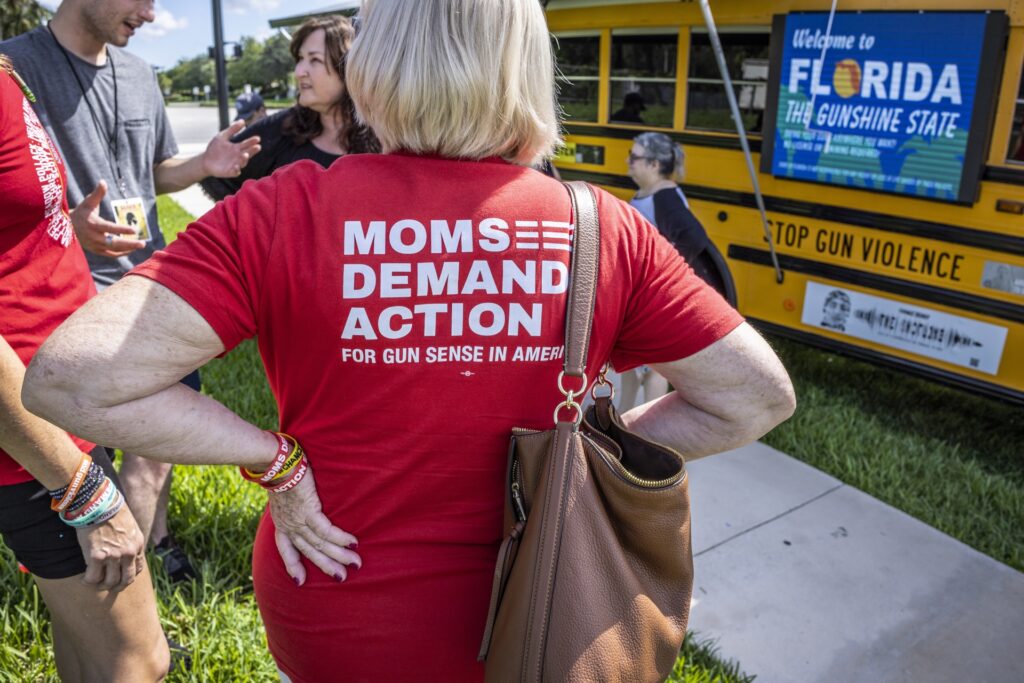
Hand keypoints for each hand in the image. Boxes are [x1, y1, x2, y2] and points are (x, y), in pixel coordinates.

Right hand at [70, 181, 145, 257]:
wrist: (67, 227)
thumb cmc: (81, 213)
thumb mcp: (88, 202)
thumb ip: (97, 193)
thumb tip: (103, 181)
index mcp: (93, 224)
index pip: (109, 228)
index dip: (121, 229)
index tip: (134, 230)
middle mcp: (94, 237)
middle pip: (114, 243)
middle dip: (129, 244)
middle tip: (143, 243)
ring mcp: (95, 245)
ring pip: (114, 250)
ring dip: (128, 249)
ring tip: (140, 245)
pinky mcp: (96, 251)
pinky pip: (110, 254)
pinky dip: (121, 253)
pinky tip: (131, 250)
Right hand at [75, 505, 146, 589]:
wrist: (98, 502)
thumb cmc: (109, 510)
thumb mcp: (129, 525)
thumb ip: (128, 539)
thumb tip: (122, 548)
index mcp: (138, 544)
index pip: (138, 568)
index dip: (128, 576)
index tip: (120, 577)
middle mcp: (129, 552)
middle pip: (126, 580)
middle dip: (117, 586)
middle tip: (107, 586)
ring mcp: (114, 556)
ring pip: (110, 582)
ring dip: (101, 585)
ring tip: (94, 582)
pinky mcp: (97, 557)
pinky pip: (93, 578)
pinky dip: (88, 581)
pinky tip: (84, 579)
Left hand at [202, 120, 261, 177]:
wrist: (205, 161)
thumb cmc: (214, 149)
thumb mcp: (222, 137)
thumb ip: (232, 129)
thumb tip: (243, 120)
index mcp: (237, 148)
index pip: (247, 144)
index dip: (252, 141)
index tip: (257, 138)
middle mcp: (238, 156)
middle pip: (248, 153)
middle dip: (253, 150)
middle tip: (257, 147)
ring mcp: (235, 164)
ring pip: (243, 163)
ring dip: (244, 159)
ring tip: (245, 155)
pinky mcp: (230, 172)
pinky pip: (235, 172)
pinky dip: (236, 170)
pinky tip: (236, 166)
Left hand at [269, 467, 360, 585]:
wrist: (276, 463)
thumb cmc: (282, 471)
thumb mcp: (283, 491)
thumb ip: (291, 501)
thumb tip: (298, 499)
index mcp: (281, 522)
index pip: (285, 549)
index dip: (292, 565)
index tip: (300, 581)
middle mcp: (289, 525)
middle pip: (309, 551)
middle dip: (326, 566)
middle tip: (342, 578)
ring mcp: (298, 520)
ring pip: (320, 544)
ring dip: (339, 555)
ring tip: (355, 563)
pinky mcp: (308, 511)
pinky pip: (326, 530)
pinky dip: (340, 538)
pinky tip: (352, 543)